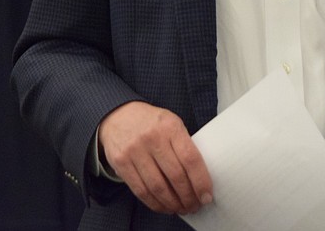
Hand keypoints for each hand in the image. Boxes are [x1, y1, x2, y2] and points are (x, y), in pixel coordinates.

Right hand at [98, 101, 212, 214]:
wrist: (118, 114)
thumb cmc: (151, 122)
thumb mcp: (171, 123)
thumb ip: (183, 145)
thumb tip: (199, 177)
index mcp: (170, 127)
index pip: (190, 159)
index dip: (200, 181)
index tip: (206, 196)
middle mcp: (152, 138)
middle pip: (175, 176)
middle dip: (188, 197)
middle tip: (195, 206)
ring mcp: (134, 151)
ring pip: (158, 187)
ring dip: (172, 203)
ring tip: (181, 208)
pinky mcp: (121, 163)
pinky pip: (141, 190)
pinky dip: (155, 203)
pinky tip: (164, 206)